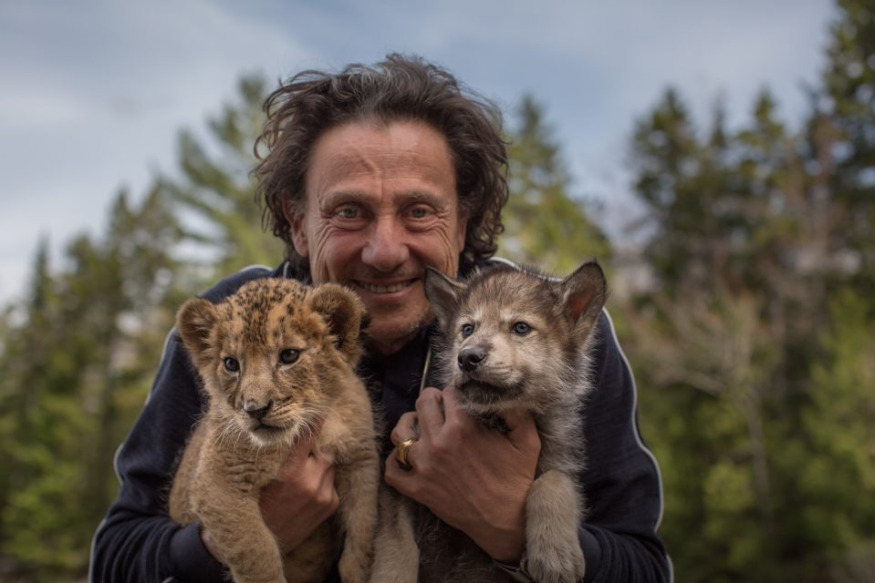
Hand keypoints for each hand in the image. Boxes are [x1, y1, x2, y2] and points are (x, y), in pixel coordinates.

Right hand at [259, 430, 338, 553]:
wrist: (259, 542)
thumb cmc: (254, 503)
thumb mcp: (259, 476)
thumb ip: (276, 455)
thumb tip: (288, 429)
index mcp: (290, 470)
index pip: (308, 435)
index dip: (314, 421)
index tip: (319, 410)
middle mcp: (311, 480)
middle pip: (322, 449)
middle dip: (314, 449)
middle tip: (302, 453)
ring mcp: (323, 492)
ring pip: (328, 464)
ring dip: (318, 465)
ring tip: (302, 475)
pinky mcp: (330, 503)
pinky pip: (331, 482)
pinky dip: (322, 481)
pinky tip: (306, 490)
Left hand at [384, 387, 540, 561]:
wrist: (506, 520)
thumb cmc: (517, 479)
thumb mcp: (527, 439)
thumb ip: (516, 411)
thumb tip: (501, 393)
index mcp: (463, 426)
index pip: (448, 393)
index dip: (455, 394)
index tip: (459, 401)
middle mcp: (438, 442)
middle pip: (422, 404)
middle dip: (431, 400)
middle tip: (439, 407)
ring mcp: (424, 466)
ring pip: (400, 433)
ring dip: (409, 424)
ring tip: (419, 425)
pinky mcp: (417, 489)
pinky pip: (392, 470)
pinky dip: (394, 461)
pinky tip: (406, 456)